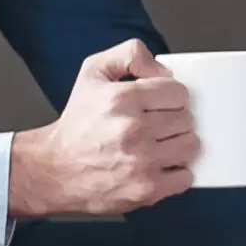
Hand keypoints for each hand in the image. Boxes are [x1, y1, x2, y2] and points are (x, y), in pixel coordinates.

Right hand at [7, 39, 195, 217]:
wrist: (54, 170)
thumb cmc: (76, 125)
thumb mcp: (93, 71)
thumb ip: (130, 55)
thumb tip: (164, 70)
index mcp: (122, 99)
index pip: (178, 92)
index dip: (170, 97)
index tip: (160, 104)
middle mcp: (133, 130)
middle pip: (186, 118)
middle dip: (173, 120)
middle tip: (155, 125)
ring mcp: (141, 162)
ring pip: (190, 145)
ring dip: (178, 145)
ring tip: (157, 145)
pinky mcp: (146, 189)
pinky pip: (185, 177)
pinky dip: (176, 173)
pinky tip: (157, 166)